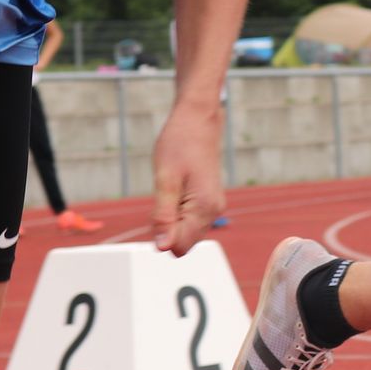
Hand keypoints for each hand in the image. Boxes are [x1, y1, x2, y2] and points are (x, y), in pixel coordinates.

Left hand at [151, 106, 225, 254]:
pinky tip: (175, 190)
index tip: (156, 209)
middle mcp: (214, 211)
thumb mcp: (165, 180)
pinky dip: (177, 212)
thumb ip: (164, 216)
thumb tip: (162, 247)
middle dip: (167, 229)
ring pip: (187, 232)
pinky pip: (190, 221)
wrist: (197, 121)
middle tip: (162, 197)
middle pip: (184, 242)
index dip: (160, 235)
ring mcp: (214, 206)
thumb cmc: (179, 145)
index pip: (179, 246)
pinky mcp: (209, 201)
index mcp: (204, 208)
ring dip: (171, 220)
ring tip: (170, 190)